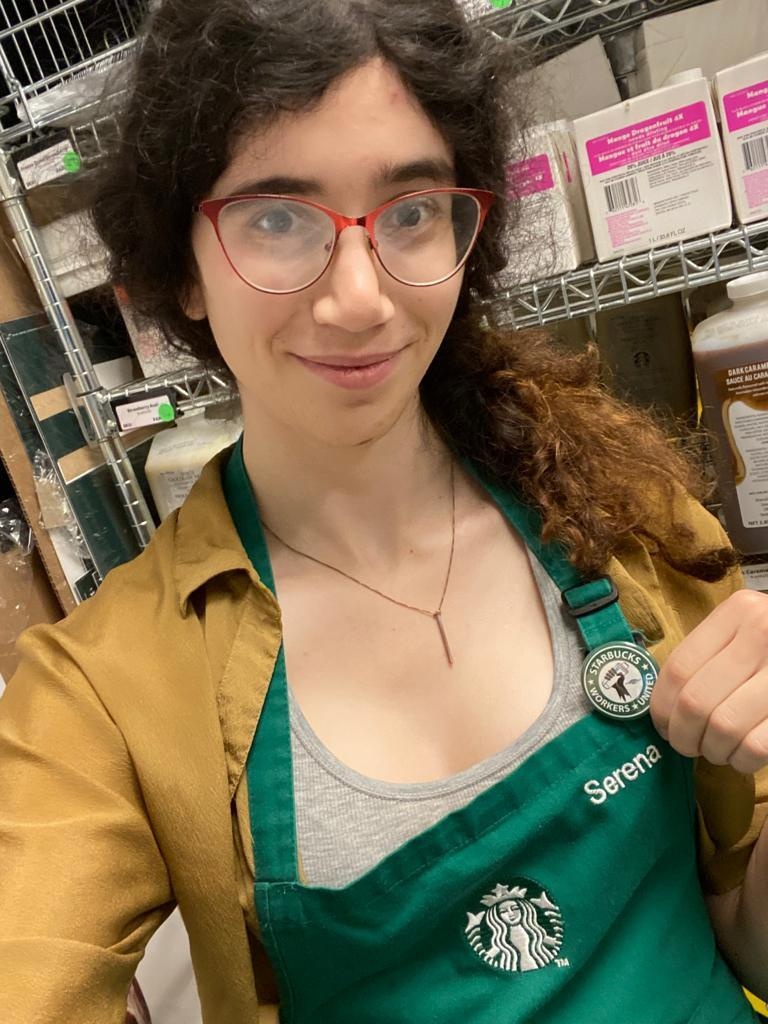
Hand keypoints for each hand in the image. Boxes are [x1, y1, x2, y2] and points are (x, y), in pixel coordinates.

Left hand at [650, 589, 767, 773]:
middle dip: (683, 735)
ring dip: (713, 750)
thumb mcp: (742, 631)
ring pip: (723, 727)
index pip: (678, 668)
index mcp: (738, 612)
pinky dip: (741, 760)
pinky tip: (742, 755)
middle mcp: (762, 633)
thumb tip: (662, 707)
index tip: (663, 725)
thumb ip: (706, 656)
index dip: (661, 707)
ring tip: (717, 749)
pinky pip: (754, 746)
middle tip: (687, 744)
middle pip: (696, 702)